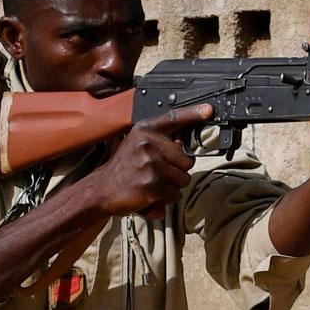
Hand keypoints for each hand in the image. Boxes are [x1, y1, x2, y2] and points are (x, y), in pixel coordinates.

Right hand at [92, 103, 212, 217]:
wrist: (100, 189)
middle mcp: (147, 143)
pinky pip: (174, 194)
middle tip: (156, 173)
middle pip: (187, 160)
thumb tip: (185, 142)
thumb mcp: (138, 146)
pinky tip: (150, 195)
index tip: (208, 110)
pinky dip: (165, 199)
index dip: (193, 114)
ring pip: (183, 179)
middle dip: (177, 171)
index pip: (173, 118)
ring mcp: (150, 163)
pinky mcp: (151, 183)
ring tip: (152, 184)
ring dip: (172, 187)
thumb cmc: (124, 169)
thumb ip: (160, 142)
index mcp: (145, 131)